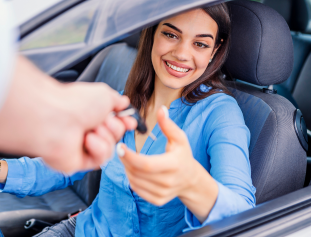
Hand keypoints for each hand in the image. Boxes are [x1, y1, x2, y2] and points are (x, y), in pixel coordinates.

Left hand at [0, 56, 136, 173]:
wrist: (55, 119)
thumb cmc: (75, 103)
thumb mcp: (105, 94)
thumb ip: (117, 100)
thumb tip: (124, 102)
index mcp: (90, 112)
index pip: (114, 120)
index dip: (124, 122)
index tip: (130, 121)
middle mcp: (85, 128)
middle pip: (115, 135)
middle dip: (114, 127)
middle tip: (103, 120)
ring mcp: (81, 146)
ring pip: (110, 148)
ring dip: (105, 137)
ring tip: (91, 130)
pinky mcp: (78, 162)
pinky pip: (100, 160)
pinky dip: (98, 149)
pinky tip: (87, 141)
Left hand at [118, 106, 217, 221]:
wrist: (191, 180)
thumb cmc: (183, 156)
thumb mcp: (180, 139)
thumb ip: (168, 125)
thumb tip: (161, 109)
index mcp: (173, 165)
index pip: (145, 164)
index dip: (129, 156)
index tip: (119, 146)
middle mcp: (167, 182)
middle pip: (137, 172)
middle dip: (125, 160)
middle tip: (120, 150)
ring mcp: (162, 193)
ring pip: (134, 181)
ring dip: (127, 169)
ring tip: (128, 158)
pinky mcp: (157, 200)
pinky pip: (136, 189)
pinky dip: (131, 178)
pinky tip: (133, 169)